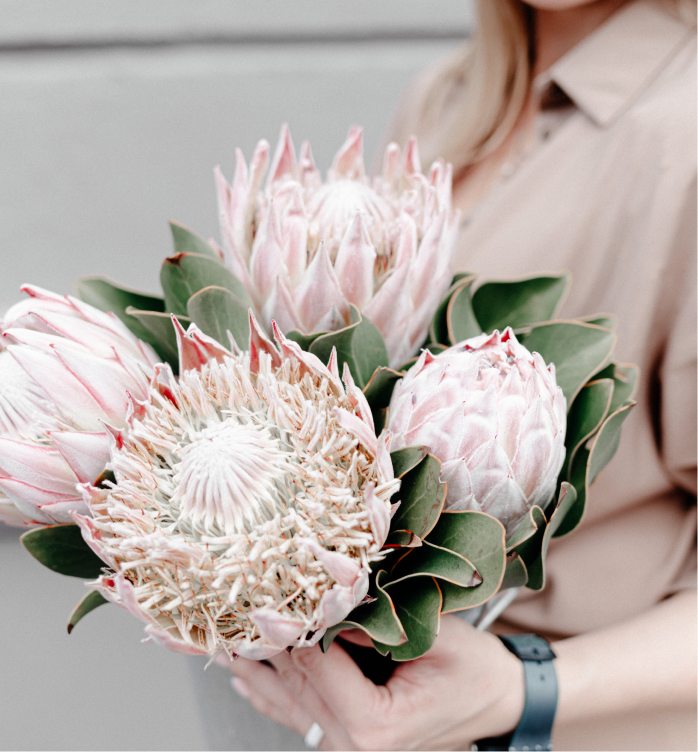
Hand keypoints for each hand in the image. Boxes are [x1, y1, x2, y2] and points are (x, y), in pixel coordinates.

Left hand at [225, 615, 524, 751]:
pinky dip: (267, 693)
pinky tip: (244, 677)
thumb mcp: (436, 639)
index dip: (296, 622)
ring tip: (222, 634)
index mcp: (374, 728)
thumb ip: (378, 625)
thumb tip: (327, 601)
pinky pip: (296, 715)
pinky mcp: (346, 738)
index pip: (318, 665)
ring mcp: (345, 747)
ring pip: (286, 700)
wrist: (496, 702)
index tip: (272, 583)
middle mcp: (352, 746)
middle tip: (238, 597)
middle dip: (269, 638)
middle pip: (296, 681)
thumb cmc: (475, 673)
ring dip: (257, 665)